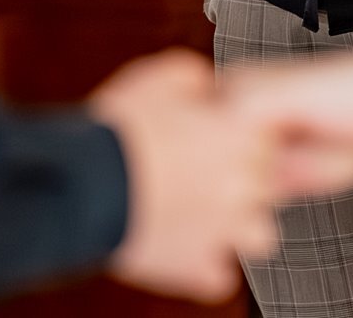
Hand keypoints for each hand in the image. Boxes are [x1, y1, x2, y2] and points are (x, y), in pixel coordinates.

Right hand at [90, 50, 301, 301]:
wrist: (85, 183)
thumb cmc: (119, 129)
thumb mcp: (156, 76)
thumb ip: (195, 76)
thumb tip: (207, 86)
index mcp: (239, 137)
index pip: (268, 139)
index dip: (238, 136)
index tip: (214, 136)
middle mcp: (242, 186)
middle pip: (266, 185)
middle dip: (238, 178)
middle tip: (197, 170)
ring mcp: (223, 232)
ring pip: (258, 236)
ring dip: (236, 226)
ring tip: (199, 212)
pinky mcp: (195, 267)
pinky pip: (217, 276)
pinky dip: (202, 264)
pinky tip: (179, 244)